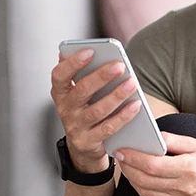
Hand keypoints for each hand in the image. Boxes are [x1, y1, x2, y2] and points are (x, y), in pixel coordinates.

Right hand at [50, 49, 140, 172]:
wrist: (83, 145)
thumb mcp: (77, 92)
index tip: (90, 51)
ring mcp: (76, 127)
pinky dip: (123, 116)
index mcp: (61, 93)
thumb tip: (84, 50)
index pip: (60, 75)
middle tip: (120, 66)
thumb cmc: (83, 111)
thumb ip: (80, 73)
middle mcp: (65, 109)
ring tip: (132, 83)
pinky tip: (136, 105)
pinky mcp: (89, 141)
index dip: (72, 63)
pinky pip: (108, 128)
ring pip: (97, 110)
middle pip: (82, 91)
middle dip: (101, 76)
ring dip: (116, 95)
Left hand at [115, 132, 195, 195]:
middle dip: (128, 168)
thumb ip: (173, 140)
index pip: (152, 165)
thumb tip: (152, 136)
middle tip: (120, 157)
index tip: (122, 150)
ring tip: (127, 167)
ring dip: (132, 180)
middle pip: (145, 180)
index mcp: (189, 168)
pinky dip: (143, 191)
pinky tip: (139, 180)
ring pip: (146, 193)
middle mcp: (184, 188)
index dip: (133, 158)